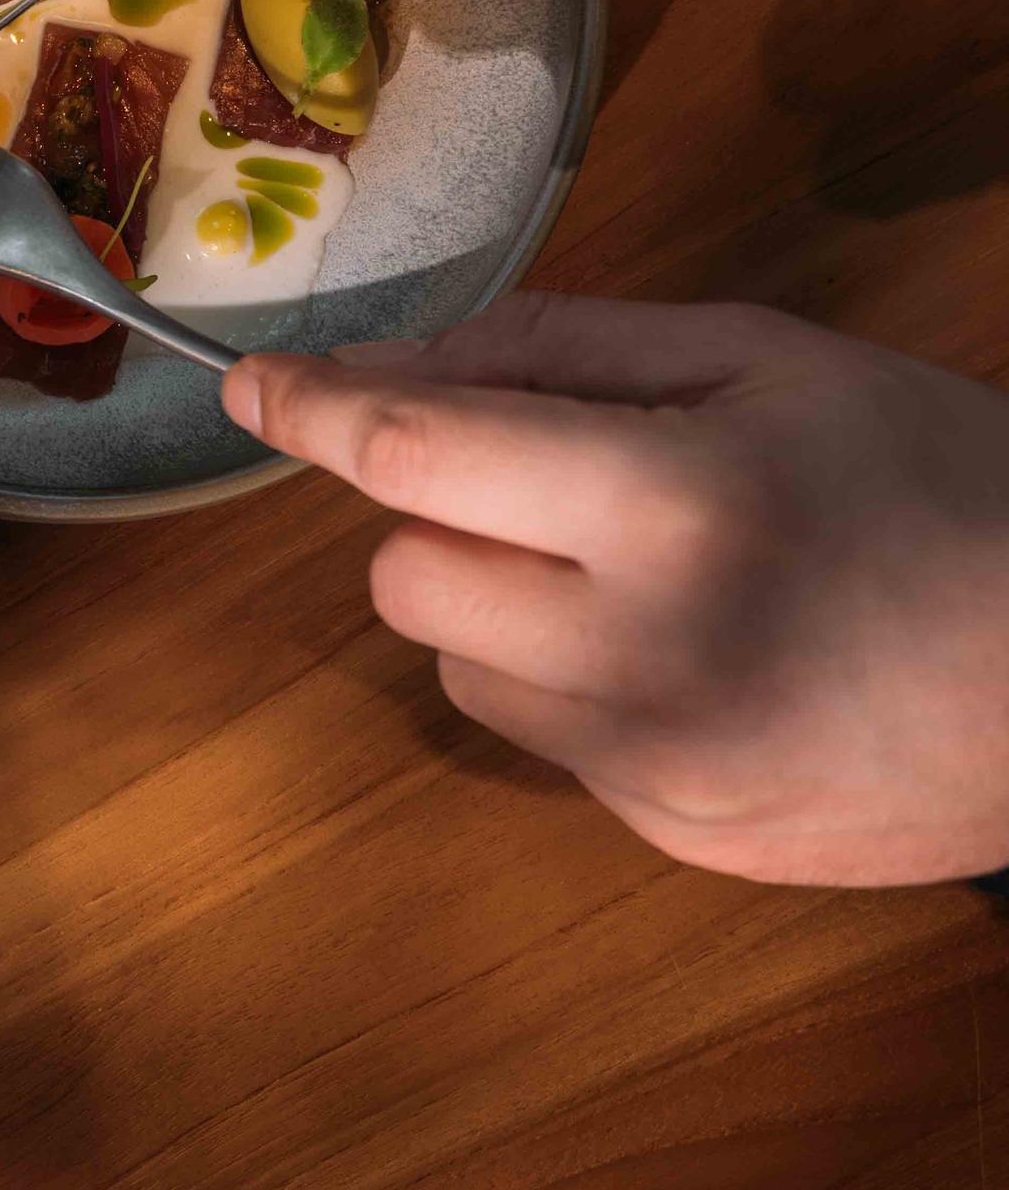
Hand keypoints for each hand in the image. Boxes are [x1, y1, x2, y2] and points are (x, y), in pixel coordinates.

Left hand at [223, 294, 1008, 885]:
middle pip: (405, 575)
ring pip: (459, 667)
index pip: (414, 457)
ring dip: (504, 607)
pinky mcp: (674, 838)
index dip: (313, 413)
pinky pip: (546, 741)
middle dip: (444, 515)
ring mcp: (656, 767)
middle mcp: (645, 652)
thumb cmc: (944, 484)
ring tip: (655, 576)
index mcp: (676, 507)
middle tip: (562, 485)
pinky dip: (579, 686)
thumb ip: (565, 351)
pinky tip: (706, 657)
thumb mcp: (771, 364)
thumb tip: (392, 361)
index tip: (250, 386)